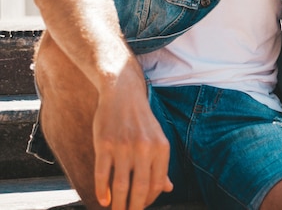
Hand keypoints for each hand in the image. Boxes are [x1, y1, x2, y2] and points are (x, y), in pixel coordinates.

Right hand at [92, 64, 172, 208]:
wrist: (122, 94)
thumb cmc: (141, 120)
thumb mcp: (157, 139)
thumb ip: (161, 164)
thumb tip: (168, 188)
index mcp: (161, 148)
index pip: (157, 183)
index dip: (150, 200)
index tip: (142, 206)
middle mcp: (144, 148)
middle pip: (140, 188)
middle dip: (134, 208)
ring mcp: (124, 146)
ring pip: (120, 185)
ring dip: (118, 204)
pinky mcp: (104, 144)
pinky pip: (103, 173)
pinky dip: (102, 190)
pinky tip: (103, 200)